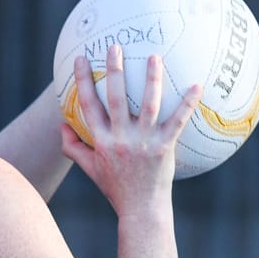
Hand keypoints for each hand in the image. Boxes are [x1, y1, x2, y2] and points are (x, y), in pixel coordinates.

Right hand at [60, 45, 202, 209]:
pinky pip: (178, 121)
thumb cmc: (116, 189)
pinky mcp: (165, 148)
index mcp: (102, 142)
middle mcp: (121, 139)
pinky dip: (187, 103)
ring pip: (148, 105)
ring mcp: (144, 143)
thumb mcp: (91, 169)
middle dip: (114, 70)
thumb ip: (74, 147)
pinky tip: (196, 85)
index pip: (88, 106)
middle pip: (116, 99)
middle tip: (115, 46)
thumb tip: (62, 127)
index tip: (79, 59)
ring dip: (151, 79)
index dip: (82, 81)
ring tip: (154, 57)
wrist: (141, 210)